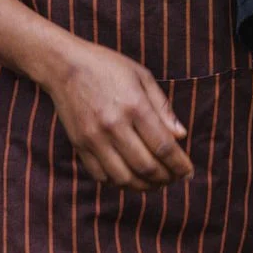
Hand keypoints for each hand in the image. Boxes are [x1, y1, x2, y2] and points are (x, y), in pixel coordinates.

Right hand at [43, 40, 193, 186]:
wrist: (64, 65)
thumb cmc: (108, 67)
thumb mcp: (142, 77)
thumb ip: (163, 108)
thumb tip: (181, 135)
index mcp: (134, 107)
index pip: (163, 146)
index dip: (179, 164)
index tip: (188, 172)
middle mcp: (113, 126)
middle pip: (145, 166)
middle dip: (166, 178)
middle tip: (174, 178)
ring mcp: (93, 138)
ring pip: (123, 178)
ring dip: (144, 186)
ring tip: (156, 183)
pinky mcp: (79, 145)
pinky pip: (101, 176)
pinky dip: (119, 183)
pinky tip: (130, 177)